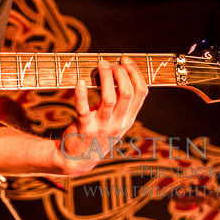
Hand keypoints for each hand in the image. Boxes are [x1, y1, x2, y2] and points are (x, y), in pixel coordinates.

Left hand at [55, 56, 147, 174]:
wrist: (78, 160)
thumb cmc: (97, 134)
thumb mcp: (115, 122)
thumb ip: (121, 103)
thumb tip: (120, 72)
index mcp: (128, 119)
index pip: (141, 93)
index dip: (136, 73)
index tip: (126, 60)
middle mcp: (118, 123)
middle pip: (126, 93)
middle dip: (120, 73)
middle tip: (110, 63)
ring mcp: (101, 126)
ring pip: (109, 99)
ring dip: (105, 79)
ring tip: (100, 65)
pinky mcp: (84, 128)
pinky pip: (84, 109)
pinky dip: (82, 94)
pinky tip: (80, 81)